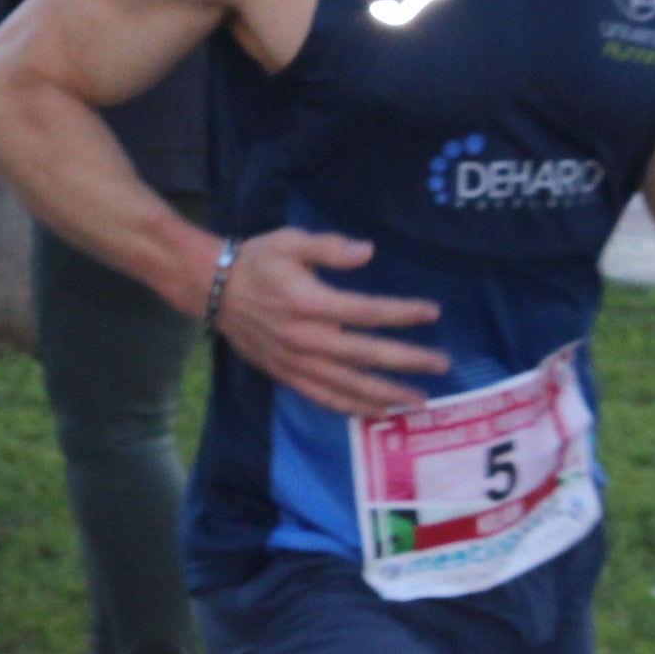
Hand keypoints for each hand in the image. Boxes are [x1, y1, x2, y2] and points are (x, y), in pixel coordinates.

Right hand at [210, 227, 449, 418]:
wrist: (212, 289)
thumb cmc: (257, 261)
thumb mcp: (290, 241)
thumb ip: (330, 247)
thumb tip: (367, 252)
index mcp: (309, 302)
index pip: (366, 312)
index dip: (401, 313)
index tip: (432, 312)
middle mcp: (305, 338)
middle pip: (365, 355)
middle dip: (407, 361)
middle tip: (442, 364)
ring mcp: (295, 362)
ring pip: (348, 386)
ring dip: (386, 394)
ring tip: (419, 401)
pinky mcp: (286, 375)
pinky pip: (324, 397)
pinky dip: (352, 408)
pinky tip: (378, 412)